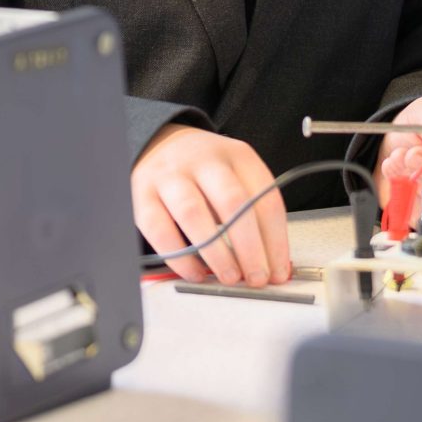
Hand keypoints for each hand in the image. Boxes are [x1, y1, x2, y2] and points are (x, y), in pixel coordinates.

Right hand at [132, 125, 291, 285]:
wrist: (160, 144)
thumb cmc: (205, 169)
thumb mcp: (237, 175)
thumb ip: (254, 213)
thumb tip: (272, 262)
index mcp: (237, 156)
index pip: (265, 198)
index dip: (276, 240)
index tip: (278, 271)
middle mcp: (204, 161)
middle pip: (233, 203)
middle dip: (249, 248)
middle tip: (257, 277)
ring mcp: (171, 176)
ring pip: (194, 214)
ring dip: (216, 253)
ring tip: (229, 277)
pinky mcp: (143, 194)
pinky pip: (160, 230)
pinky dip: (180, 257)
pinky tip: (195, 273)